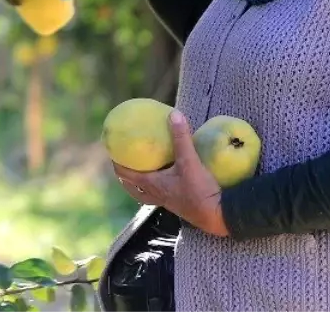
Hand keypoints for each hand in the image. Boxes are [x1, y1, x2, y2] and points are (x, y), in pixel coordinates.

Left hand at [113, 110, 230, 237]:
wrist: (217, 215)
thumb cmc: (199, 190)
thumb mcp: (189, 161)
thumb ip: (181, 138)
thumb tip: (174, 114)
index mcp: (152, 184)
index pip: (125, 174)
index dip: (116, 163)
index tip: (112, 151)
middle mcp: (156, 195)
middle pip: (131, 187)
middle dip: (124, 175)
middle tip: (123, 161)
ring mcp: (167, 201)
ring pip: (145, 193)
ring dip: (138, 183)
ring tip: (140, 171)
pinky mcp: (179, 204)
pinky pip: (160, 194)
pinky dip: (157, 185)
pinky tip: (166, 177)